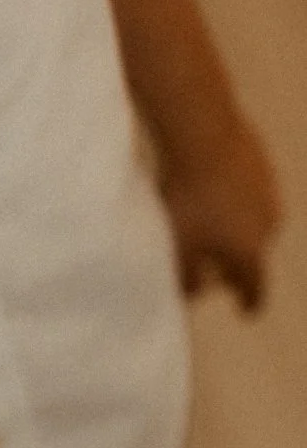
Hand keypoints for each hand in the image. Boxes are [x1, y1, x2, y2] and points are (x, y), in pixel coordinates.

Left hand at [160, 110, 282, 309]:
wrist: (203, 135)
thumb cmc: (187, 199)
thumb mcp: (178, 248)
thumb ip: (186, 277)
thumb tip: (192, 294)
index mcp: (250, 251)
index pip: (255, 286)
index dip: (250, 302)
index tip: (248, 312)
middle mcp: (268, 223)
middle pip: (253, 253)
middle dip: (235, 264)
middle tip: (215, 268)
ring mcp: (269, 190)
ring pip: (252, 220)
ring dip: (235, 229)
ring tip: (209, 227)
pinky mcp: (261, 163)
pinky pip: (248, 192)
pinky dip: (234, 199)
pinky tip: (212, 192)